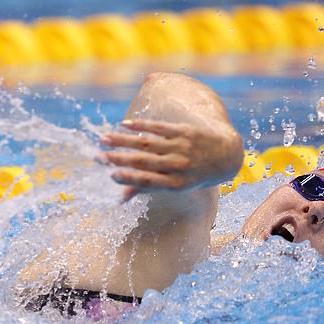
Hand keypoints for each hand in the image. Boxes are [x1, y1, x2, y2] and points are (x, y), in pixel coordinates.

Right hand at [99, 119, 242, 200]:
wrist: (226, 155)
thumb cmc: (196, 174)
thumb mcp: (177, 186)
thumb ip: (148, 188)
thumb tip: (120, 199)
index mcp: (176, 184)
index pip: (147, 181)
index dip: (128, 178)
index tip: (110, 174)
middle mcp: (179, 166)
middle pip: (143, 162)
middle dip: (118, 159)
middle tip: (97, 156)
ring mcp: (182, 147)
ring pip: (147, 143)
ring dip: (123, 140)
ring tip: (104, 139)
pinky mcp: (184, 131)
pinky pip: (159, 127)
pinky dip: (141, 125)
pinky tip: (124, 124)